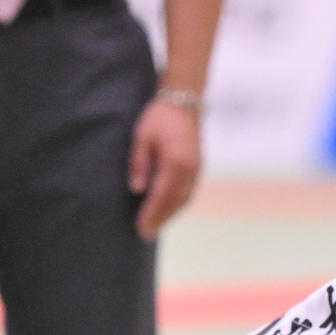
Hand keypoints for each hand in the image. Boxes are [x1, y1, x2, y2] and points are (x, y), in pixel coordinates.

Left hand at [129, 95, 201, 237]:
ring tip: (155, 226)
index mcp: (175, 161)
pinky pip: (189, 192)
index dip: (151, 214)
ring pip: (184, 199)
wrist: (184, 100)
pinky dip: (178, 204)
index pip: (161, 195)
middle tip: (145, 234)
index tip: (140, 228)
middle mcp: (190, 168)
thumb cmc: (159, 116)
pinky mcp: (198, 166)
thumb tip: (136, 190)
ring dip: (170, 215)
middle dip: (160, 220)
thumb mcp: (142, 137)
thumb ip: (139, 164)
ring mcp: (197, 168)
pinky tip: (168, 210)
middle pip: (175, 202)